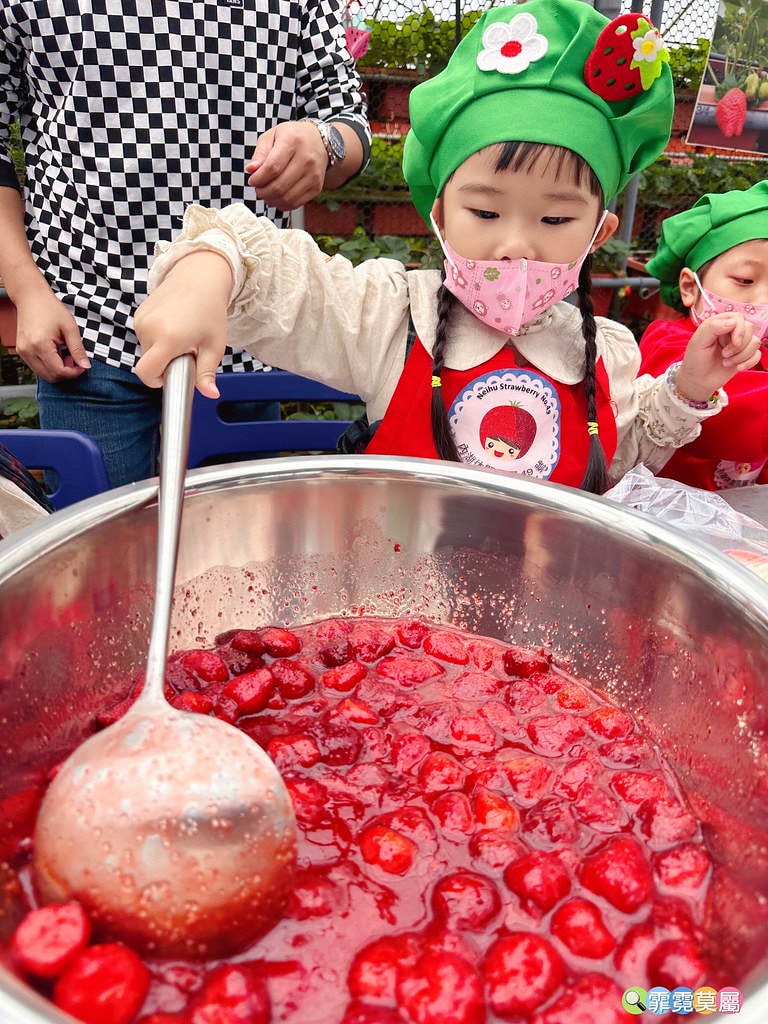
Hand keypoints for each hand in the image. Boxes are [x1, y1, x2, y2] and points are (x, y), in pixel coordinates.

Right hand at [13, 283, 89, 381]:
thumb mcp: (70, 328)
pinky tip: (55, 353)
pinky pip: (37, 367)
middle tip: (73, 358)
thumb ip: (78, 349)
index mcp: (40, 345)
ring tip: (64, 354)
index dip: (74, 372)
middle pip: (51, 377)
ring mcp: (23, 352)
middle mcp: (28, 351)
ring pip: (44, 375)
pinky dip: (49, 365)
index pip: (59, 372)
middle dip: (66, 372)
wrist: (31, 297)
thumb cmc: (50, 308)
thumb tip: (85, 366)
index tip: (82, 365)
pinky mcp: (22, 351)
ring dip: (57, 370)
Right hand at [133, 252, 232, 395]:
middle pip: (147, 363)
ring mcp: (141, 319)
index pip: (146, 373)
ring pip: (146, 350)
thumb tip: (210, 394)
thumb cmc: (210, 310)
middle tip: (186, 351)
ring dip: (161, 350)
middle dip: (164, 364)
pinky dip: (157, 338)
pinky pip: (144, 336)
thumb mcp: (214, 345)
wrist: (199, 276)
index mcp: (168, 339)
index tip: (172, 375)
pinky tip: (173, 326)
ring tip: (181, 335)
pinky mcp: (138, 313)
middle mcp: (149, 328)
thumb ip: (207, 372)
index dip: (157, 381)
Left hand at [246, 121, 327, 210]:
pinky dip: (282, 204)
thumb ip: (260, 153)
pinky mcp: (316, 187)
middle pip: (279, 186)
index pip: (272, 168)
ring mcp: (313, 175)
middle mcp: (306, 159)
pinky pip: (295, 203)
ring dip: (271, 200)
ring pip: (287, 198)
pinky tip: (277, 197)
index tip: (252, 180)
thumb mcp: (272, 136)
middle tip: (258, 188)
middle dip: (263, 191)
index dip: (258, 178)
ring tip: (266, 193)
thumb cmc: (293, 137)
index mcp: (292, 141)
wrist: (318, 141)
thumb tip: (251, 170)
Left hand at [676, 312, 761, 401]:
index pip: (738, 318)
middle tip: (724, 354)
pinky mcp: (744, 356)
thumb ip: (712, 327)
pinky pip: (757, 355)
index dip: (740, 329)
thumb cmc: (695, 360)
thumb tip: (733, 322)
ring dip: (741, 355)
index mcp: (719, 324)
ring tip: (726, 362)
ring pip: (755, 342)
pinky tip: (737, 368)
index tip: (735, 342)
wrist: (698, 381)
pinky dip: (749, 362)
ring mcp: (739, 344)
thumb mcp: (698, 342)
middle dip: (739, 345)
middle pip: (749, 329)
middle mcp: (730, 332)